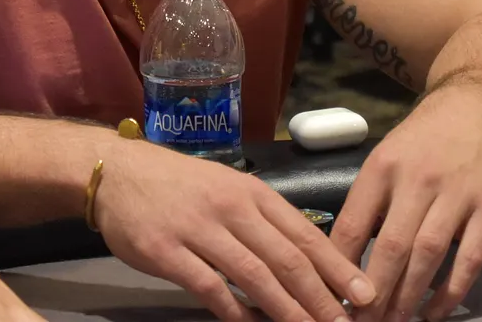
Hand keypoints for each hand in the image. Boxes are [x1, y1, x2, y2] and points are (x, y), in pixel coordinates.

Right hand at [93, 139, 375, 321]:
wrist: (116, 172)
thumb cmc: (178, 185)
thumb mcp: (227, 189)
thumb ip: (262, 221)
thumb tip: (305, 260)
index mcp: (251, 193)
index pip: (304, 234)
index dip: (337, 267)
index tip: (365, 294)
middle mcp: (231, 208)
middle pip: (287, 258)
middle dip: (322, 298)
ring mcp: (199, 229)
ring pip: (256, 275)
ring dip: (288, 310)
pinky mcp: (167, 251)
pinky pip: (209, 287)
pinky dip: (234, 311)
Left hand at [333, 88, 481, 321]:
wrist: (474, 113)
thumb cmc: (418, 145)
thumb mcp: (382, 162)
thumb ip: (363, 206)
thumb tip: (335, 261)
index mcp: (382, 167)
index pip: (353, 224)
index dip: (339, 266)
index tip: (332, 298)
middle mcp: (418, 178)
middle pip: (391, 244)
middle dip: (374, 291)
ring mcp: (458, 193)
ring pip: (428, 253)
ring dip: (409, 295)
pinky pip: (470, 258)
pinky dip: (451, 290)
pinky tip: (434, 312)